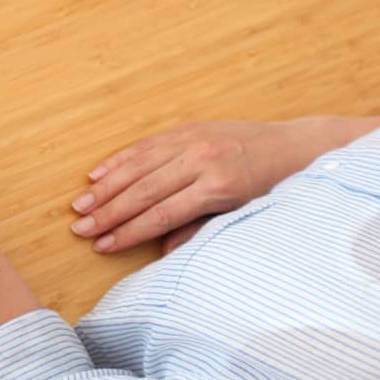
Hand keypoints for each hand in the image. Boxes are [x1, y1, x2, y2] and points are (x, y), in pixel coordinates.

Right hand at [70, 116, 379, 253]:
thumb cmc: (276, 188)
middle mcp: (201, 160)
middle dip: (107, 211)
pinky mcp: (187, 128)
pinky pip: (146, 145)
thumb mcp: (246, 216)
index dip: (128, 232)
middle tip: (80, 228)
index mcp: (218, 187)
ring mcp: (192, 140)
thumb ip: (202, 230)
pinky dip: (119, 159)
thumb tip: (163, 251)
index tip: (103, 245)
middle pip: (142, 190)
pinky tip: (98, 172)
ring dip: (105, 186)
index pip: (161, 214)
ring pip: (137, 165)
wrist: (299, 146)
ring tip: (80, 204)